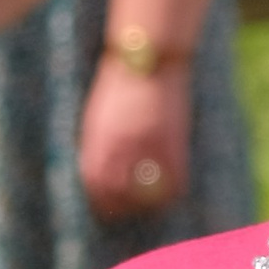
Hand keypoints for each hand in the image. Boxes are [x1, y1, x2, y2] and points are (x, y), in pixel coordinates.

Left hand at [78, 54, 190, 219]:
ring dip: (149, 202)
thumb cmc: (121, 83)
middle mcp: (119, 145)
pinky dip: (173, 189)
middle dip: (124, 206)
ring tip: (152, 204)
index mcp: (98, 138)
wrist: (149, 57)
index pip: (95, 182)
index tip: (107, 206)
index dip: (101, 198)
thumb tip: (101, 172)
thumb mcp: (101, 114)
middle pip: (119, 192)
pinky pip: (174, 178)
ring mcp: (145, 144)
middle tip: (131, 210)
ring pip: (147, 191)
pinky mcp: (170, 140)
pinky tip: (173, 190)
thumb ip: (99, 144)